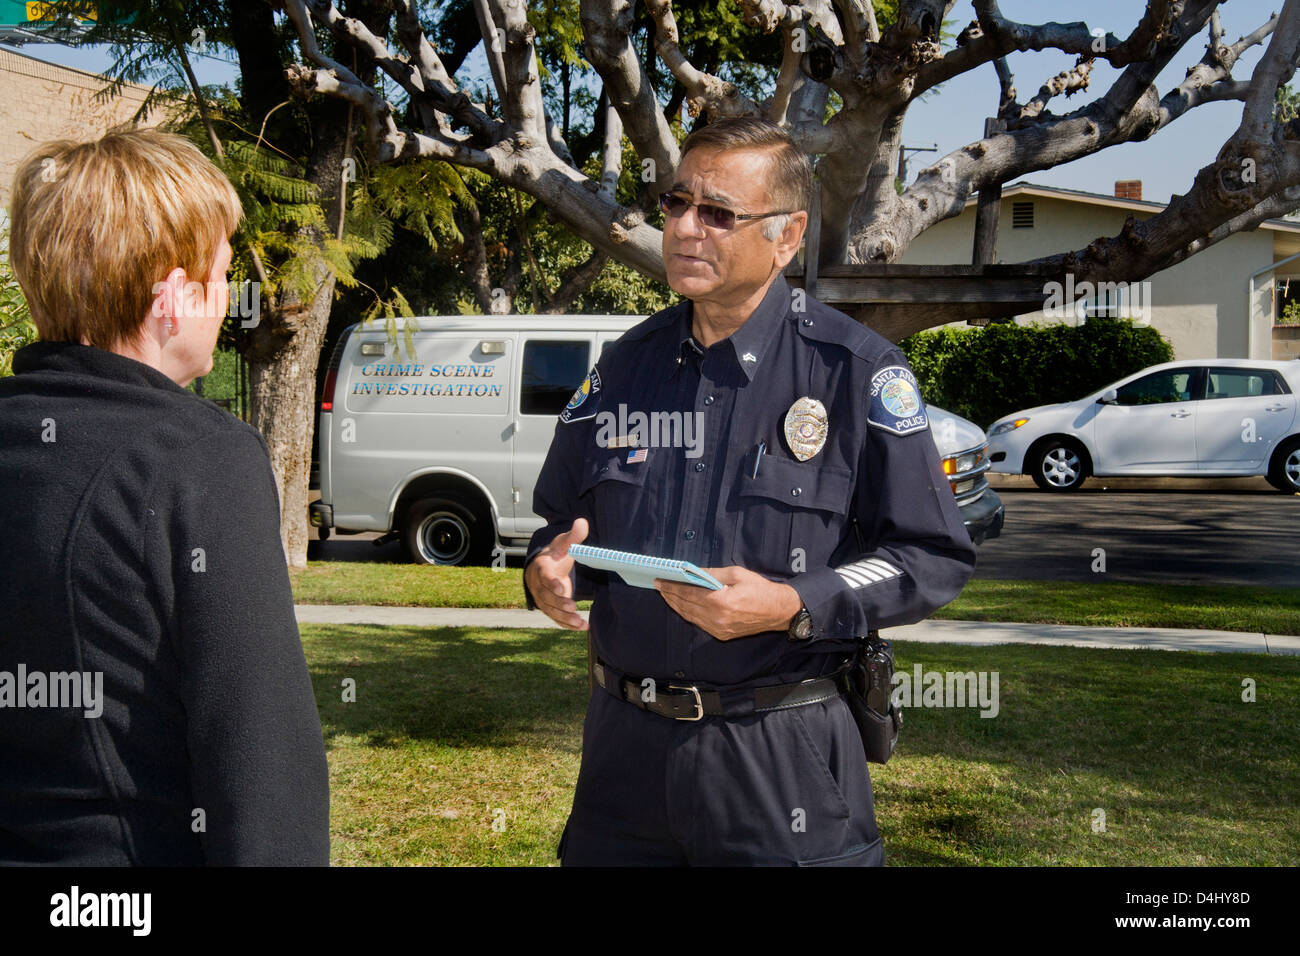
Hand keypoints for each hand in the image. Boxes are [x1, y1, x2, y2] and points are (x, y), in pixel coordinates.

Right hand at [524, 518, 589, 630]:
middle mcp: (539, 586)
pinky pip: (557, 619)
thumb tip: (582, 522)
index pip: (544, 577)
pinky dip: (568, 625)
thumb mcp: (563, 544)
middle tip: (572, 607)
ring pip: (551, 611)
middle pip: (547, 597)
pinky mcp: (550, 609)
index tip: (561, 587)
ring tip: (580, 622)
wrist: (542, 569)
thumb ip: (573, 536)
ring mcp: (543, 600)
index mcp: (542, 568)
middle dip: (559, 603)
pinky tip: (582, 627)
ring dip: (565, 618)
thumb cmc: (554, 556)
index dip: (552, 583)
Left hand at [655, 566, 802, 640]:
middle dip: (670, 595)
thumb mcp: (737, 574)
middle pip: (685, 606)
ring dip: (676, 605)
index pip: (688, 593)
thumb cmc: (759, 589)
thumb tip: (693, 572)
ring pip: (690, 616)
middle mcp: (716, 618)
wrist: (778, 611)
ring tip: (666, 595)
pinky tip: (682, 606)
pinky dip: (688, 614)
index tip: (660, 580)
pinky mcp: (722, 635)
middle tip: (659, 586)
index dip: (672, 586)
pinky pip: (699, 623)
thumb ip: (712, 574)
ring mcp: (718, 629)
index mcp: (719, 601)